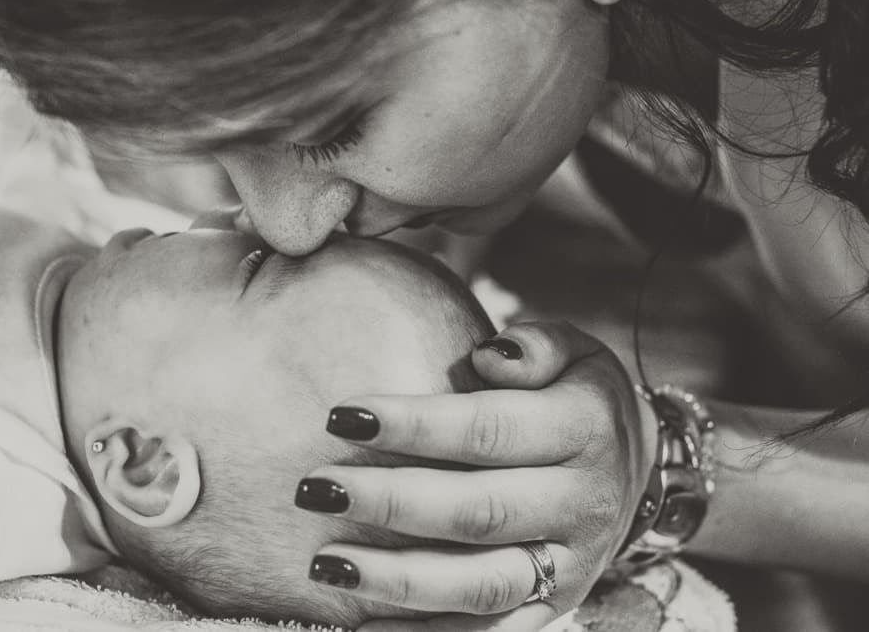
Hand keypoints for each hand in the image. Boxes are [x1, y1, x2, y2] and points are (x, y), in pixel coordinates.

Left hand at [297, 321, 656, 630]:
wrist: (633, 468)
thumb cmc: (577, 396)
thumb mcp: (575, 351)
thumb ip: (536, 345)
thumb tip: (488, 357)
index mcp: (584, 430)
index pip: (489, 430)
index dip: (414, 424)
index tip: (342, 417)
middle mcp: (581, 503)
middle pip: (478, 510)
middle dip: (391, 502)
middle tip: (316, 489)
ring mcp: (569, 565)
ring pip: (481, 584)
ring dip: (399, 579)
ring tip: (325, 563)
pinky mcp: (554, 606)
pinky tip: (364, 626)